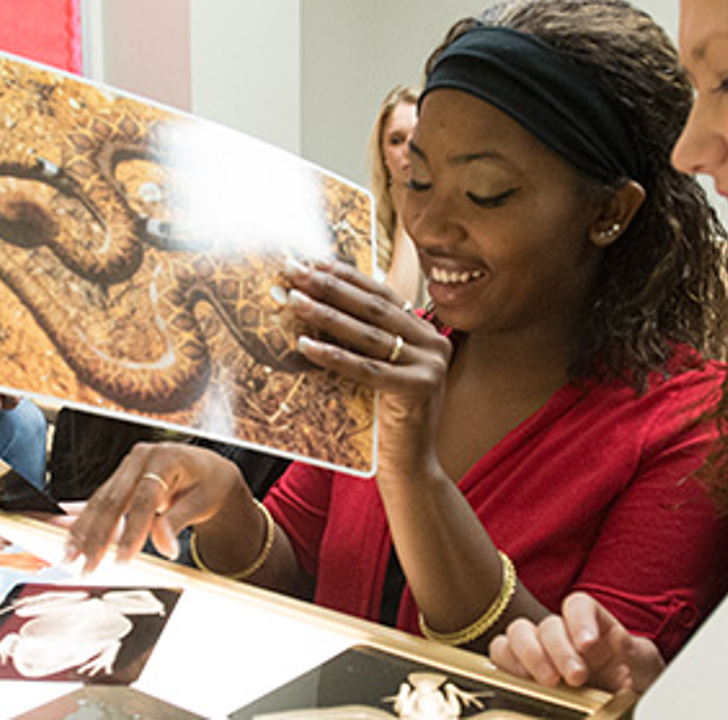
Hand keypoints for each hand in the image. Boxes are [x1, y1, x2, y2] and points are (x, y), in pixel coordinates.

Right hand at [64, 441, 246, 572]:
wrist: (208, 470)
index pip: (145, 499)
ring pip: (101, 500)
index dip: (132, 531)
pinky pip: (100, 501)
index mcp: (165, 458)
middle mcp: (142, 458)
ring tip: (70, 557)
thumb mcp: (201, 502)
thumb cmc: (208, 483)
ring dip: (84, 531)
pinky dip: (86, 523)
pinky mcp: (120, 478)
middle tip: (88, 566)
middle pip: (115, 499)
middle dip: (98, 536)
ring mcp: (128, 466)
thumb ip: (177, 522)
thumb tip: (164, 548)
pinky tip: (74, 540)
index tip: (123, 559)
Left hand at [283, 257, 451, 479]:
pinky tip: (304, 345)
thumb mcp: (376, 368)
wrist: (409, 466)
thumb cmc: (384, 417)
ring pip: (367, 335)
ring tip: (293, 301)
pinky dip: (333, 356)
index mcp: (425, 331)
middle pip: (372, 308)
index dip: (344, 276)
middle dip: (329, 287)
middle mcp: (434, 342)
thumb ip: (358, 337)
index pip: (380, 294)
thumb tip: (310, 301)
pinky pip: (366, 368)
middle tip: (294, 271)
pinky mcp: (420, 387)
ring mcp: (431, 364)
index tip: (310, 262)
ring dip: (325, 315)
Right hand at [488, 592, 664, 693]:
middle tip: (576, 677)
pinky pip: (500, 655)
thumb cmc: (636, 686)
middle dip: (559, 650)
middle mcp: (563, 634)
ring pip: (516, 634)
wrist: (622, 710)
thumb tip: (620, 638)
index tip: (589, 645)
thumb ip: (637, 653)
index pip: (578, 604)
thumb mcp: (648, 670)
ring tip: (549, 682)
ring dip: (529, 655)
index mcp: (593, 625)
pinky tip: (525, 683)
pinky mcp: (521, 670)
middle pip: (547, 623)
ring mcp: (539, 651)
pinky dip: (506, 665)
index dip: (579, 620)